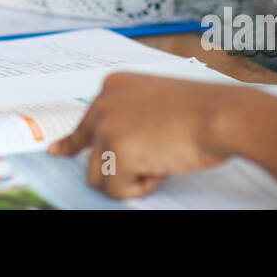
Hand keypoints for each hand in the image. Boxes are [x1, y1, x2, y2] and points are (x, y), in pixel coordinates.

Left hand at [48, 73, 235, 198]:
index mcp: (113, 86)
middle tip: (149, 165)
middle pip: (90, 154)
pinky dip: (139, 189)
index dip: (72, 142)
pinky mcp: (115, 151)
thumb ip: (132, 117)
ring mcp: (107, 126)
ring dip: (131, 178)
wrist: (219, 115)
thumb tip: (113, 149)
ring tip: (162, 162)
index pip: (85, 120)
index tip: (56, 151)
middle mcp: (103, 102)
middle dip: (117, 168)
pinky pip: (116, 189)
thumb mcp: (157, 103)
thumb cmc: (202, 111)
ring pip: (99, 176)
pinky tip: (162, 168)